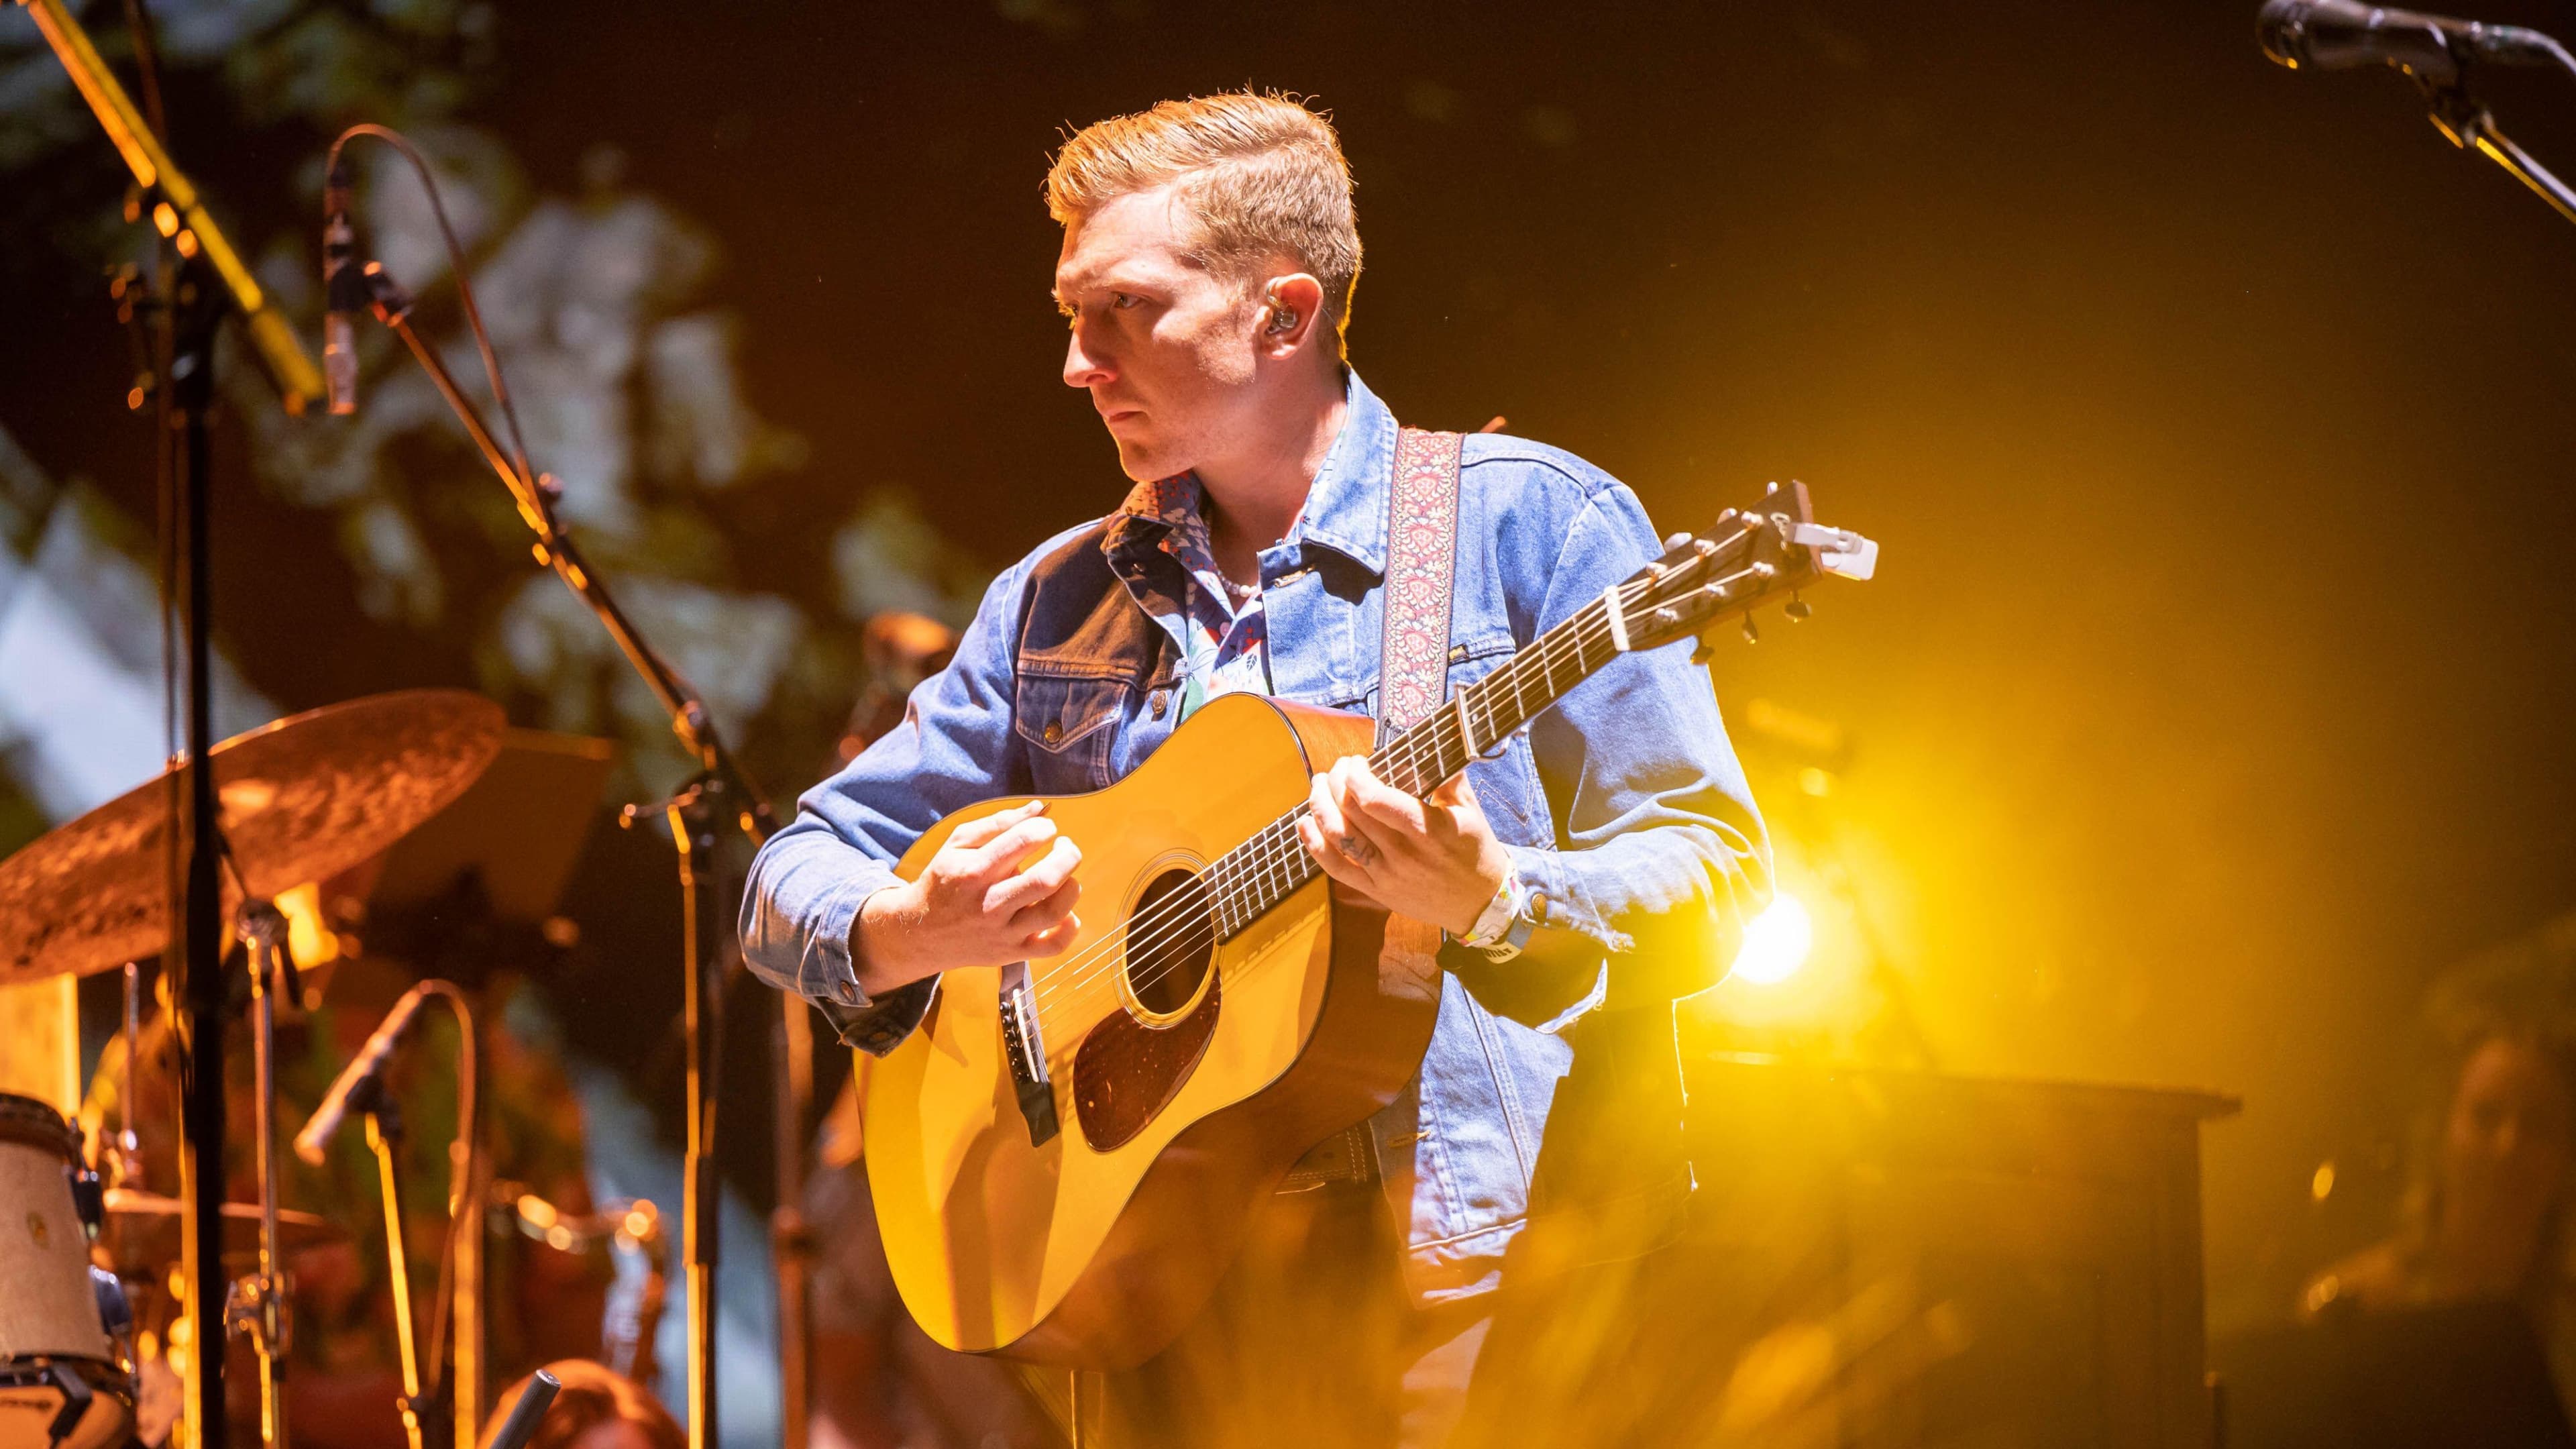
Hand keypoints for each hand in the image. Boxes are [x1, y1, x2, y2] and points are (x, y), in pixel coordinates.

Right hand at [853, 800, 1081, 992]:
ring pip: (1054, 912)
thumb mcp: (959, 844)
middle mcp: (990, 903)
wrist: (921, 934)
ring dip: (1072, 887)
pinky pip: (1053, 946)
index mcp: (975, 870)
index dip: (1045, 828)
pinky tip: (1065, 911)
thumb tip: (1040, 808)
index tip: (1045, 829)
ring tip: (1066, 877)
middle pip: (1046, 879)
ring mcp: (1003, 933)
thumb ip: (999, 822)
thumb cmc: (945, 881)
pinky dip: (1070, 927)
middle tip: (1064, 847)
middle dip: (1068, 854)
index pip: (1024, 840)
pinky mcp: (1012, 953)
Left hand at [1297, 757, 1510, 936]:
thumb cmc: (1475, 851)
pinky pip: (1335, 868)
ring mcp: (1387, 875)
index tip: (1356, 761)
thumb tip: (1436, 739)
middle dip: (1336, 782)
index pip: (1377, 800)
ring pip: (1338, 837)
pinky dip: (1314, 843)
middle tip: (1338, 767)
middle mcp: (1405, 854)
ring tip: (1318, 785)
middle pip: (1352, 812)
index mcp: (1430, 830)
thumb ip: (1449, 775)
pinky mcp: (1375, 891)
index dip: (1356, 776)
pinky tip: (1304, 821)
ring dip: (1320, 806)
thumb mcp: (1470, 809)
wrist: (1479, 904)